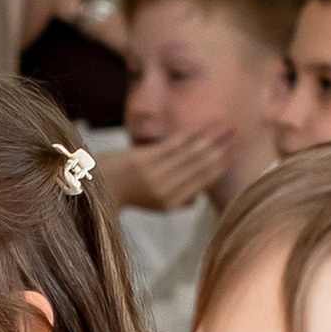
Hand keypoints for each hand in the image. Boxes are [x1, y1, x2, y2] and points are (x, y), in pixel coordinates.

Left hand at [101, 127, 230, 214]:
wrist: (93, 188)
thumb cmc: (124, 193)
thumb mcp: (152, 205)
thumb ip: (176, 201)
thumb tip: (195, 200)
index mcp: (172, 202)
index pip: (204, 180)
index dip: (222, 165)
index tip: (237, 151)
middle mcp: (166, 190)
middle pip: (202, 166)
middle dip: (222, 148)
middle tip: (238, 134)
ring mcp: (155, 175)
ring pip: (191, 154)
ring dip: (211, 138)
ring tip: (227, 126)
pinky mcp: (144, 161)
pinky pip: (173, 145)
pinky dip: (191, 135)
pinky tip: (202, 127)